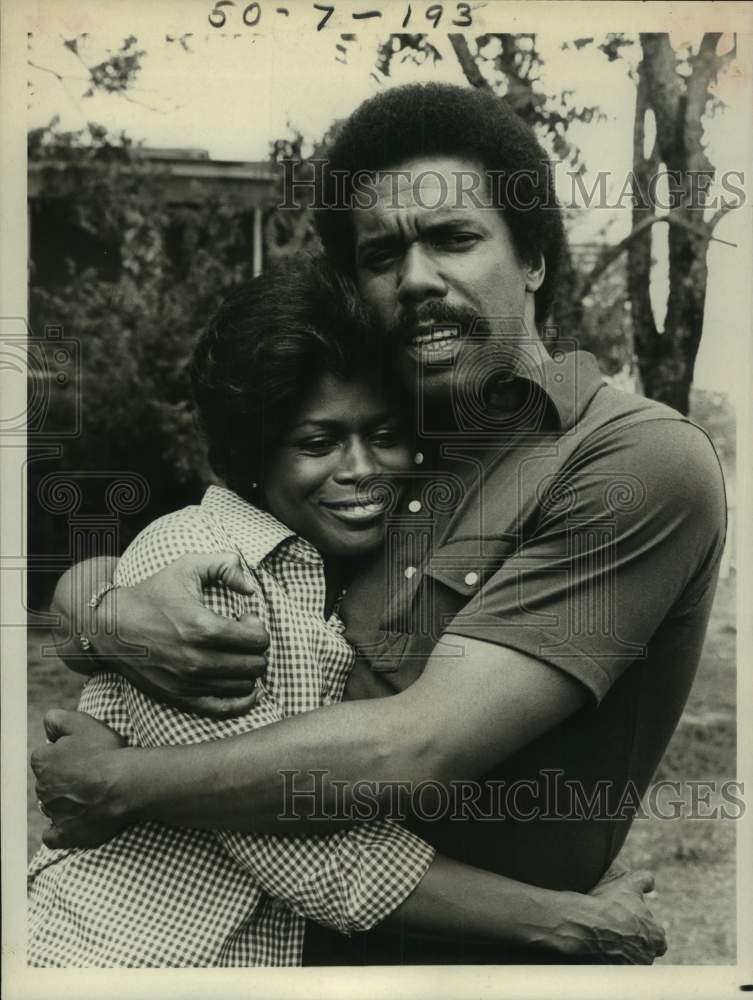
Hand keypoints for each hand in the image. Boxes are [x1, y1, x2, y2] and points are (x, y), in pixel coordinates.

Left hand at [32, 709, 134, 848]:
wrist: (125, 785)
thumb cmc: (105, 752)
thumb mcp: (81, 722)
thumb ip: (57, 719)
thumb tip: (47, 723)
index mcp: (42, 762)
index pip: (45, 755)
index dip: (64, 752)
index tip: (82, 752)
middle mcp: (42, 789)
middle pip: (49, 781)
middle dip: (64, 776)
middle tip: (89, 771)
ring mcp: (53, 813)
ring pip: (52, 805)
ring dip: (65, 799)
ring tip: (89, 793)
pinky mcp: (66, 834)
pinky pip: (52, 836)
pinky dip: (58, 831)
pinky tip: (70, 822)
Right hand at [96, 553, 268, 716]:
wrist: (111, 627)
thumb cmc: (153, 595)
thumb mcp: (187, 566)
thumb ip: (225, 565)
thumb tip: (251, 588)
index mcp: (202, 627)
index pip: (256, 639)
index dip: (258, 628)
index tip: (246, 619)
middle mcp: (197, 659)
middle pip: (254, 665)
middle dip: (257, 650)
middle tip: (243, 638)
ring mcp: (189, 682)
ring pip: (244, 686)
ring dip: (248, 671)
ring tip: (235, 655)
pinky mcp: (180, 697)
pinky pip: (224, 709)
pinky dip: (243, 701)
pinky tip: (248, 688)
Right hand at [551, 869, 666, 963]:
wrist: (586, 924)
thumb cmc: (610, 904)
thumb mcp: (629, 884)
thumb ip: (644, 880)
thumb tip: (650, 881)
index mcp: (657, 937)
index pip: (659, 939)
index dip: (646, 930)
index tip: (632, 923)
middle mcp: (648, 956)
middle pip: (644, 951)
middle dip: (634, 943)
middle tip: (618, 930)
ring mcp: (631, 967)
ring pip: (630, 959)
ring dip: (621, 951)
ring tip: (605, 937)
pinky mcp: (614, 974)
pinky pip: (614, 967)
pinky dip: (608, 958)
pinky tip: (598, 945)